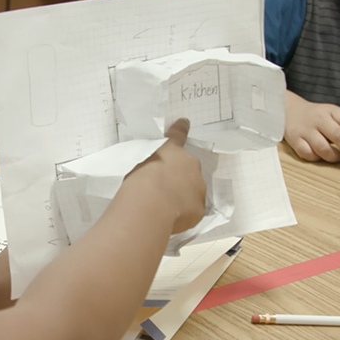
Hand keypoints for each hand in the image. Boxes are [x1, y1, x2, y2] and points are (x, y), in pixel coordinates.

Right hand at [126, 117, 206, 233]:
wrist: (151, 203)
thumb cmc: (140, 178)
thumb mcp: (141, 162)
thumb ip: (150, 161)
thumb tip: (152, 168)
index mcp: (174, 151)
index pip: (177, 136)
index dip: (180, 129)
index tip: (184, 122)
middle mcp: (191, 166)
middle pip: (188, 169)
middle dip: (181, 175)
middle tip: (164, 187)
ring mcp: (198, 188)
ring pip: (194, 190)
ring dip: (184, 195)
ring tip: (166, 206)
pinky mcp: (199, 209)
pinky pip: (192, 210)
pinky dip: (185, 213)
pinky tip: (171, 218)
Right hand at [284, 91, 339, 166]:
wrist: (290, 110)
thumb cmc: (315, 116)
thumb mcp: (331, 113)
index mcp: (330, 110)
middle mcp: (318, 119)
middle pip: (338, 136)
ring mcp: (305, 129)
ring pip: (323, 149)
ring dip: (334, 157)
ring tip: (338, 157)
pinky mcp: (295, 140)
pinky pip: (308, 154)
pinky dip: (316, 158)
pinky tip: (320, 155)